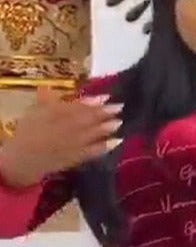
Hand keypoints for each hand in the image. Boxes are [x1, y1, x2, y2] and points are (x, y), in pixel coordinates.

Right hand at [0, 87, 122, 188]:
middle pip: (87, 119)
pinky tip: (117, 142)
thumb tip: (50, 88)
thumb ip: (47, 100)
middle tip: (120, 106)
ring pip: (92, 134)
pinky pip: (93, 152)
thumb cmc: (30, 131)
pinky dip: (105, 147)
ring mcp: (72, 144)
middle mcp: (65, 128)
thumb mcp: (35, 111)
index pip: (76, 106)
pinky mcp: (77, 158)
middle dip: (104, 113)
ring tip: (120, 122)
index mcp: (54, 113)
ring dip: (107, 128)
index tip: (106, 96)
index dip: (92, 102)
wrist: (24, 158)